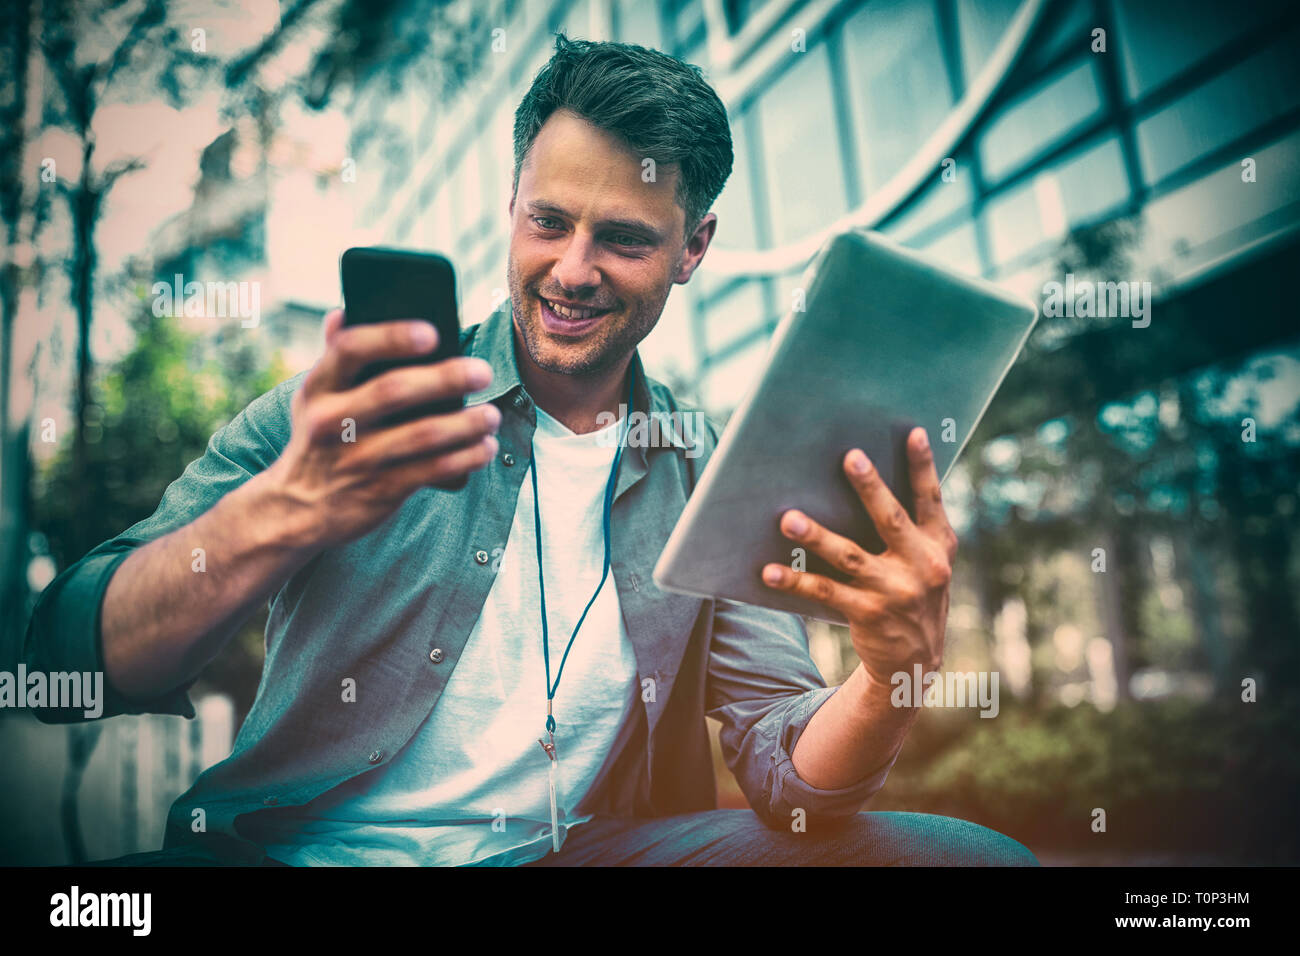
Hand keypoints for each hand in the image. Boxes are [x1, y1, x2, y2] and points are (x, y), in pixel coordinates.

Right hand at [264, 309, 500, 550]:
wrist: (296, 511)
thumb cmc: (320, 439)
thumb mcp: (314, 398)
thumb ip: (335, 357)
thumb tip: (341, 311)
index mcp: (319, 387)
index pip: (350, 349)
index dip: (391, 336)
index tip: (432, 332)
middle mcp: (332, 421)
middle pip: (394, 390)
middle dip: (446, 378)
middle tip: (483, 371)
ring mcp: (356, 459)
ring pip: (422, 435)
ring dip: (467, 423)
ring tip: (492, 415)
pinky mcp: (379, 491)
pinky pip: (433, 470)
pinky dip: (466, 457)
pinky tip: (485, 448)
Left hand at [760, 427, 956, 689]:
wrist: (915, 661)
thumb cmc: (913, 593)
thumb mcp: (928, 563)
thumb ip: (910, 529)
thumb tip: (868, 480)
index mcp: (938, 545)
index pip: (931, 499)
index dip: (923, 466)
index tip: (914, 432)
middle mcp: (922, 566)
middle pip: (891, 519)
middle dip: (870, 487)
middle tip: (850, 457)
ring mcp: (895, 591)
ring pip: (849, 556)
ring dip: (816, 536)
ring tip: (788, 519)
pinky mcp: (869, 614)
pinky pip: (824, 591)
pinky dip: (795, 581)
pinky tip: (770, 571)